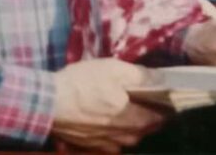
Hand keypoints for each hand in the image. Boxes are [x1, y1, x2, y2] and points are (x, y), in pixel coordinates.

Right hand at [50, 59, 168, 152]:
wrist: (47, 103)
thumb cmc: (82, 83)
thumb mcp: (113, 69)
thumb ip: (140, 75)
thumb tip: (162, 79)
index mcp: (128, 117)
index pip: (156, 119)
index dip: (164, 112)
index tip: (168, 104)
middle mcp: (119, 135)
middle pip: (142, 132)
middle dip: (150, 122)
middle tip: (153, 109)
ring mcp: (102, 144)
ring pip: (126, 141)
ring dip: (133, 131)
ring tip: (133, 118)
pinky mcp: (87, 146)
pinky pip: (109, 146)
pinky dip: (114, 138)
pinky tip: (110, 128)